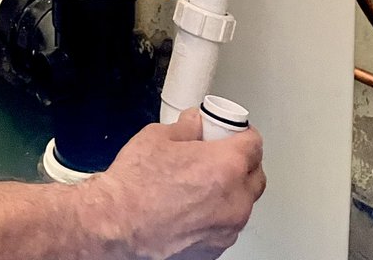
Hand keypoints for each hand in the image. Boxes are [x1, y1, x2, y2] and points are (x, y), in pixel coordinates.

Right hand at [77, 108, 264, 259]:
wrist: (116, 225)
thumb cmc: (135, 185)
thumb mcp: (158, 137)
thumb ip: (186, 128)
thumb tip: (194, 124)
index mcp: (226, 166)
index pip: (254, 144)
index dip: (242, 134)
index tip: (231, 133)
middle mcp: (234, 200)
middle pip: (256, 175)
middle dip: (242, 163)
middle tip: (220, 154)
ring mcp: (226, 229)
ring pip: (243, 203)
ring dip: (232, 191)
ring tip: (202, 183)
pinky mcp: (214, 249)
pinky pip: (226, 225)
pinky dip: (218, 214)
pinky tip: (194, 205)